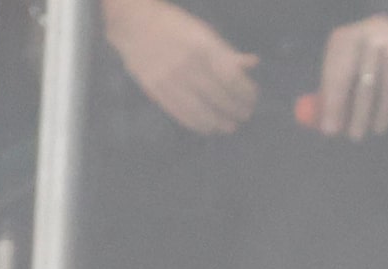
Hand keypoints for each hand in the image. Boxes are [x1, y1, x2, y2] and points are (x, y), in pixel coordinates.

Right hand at [102, 0, 257, 134]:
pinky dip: (197, 124)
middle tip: (244, 115)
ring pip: (201, 111)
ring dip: (219, 123)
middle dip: (236, 110)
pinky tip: (207, 127)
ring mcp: (170, 79)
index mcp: (203, 48)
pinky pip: (180, 113)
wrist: (133, 23)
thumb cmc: (174, 26)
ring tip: (228, 126)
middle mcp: (188, 65)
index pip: (233, 79)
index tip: (252, 100)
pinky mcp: (155, 89)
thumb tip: (253, 63)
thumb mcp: (203, 32)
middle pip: (220, 98)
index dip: (246, 94)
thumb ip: (226, 52)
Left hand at [312, 15, 387, 141]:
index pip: (335, 74)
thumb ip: (332, 89)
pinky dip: (386, 108)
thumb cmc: (364, 55)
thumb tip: (323, 122)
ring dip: (369, 113)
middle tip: (351, 136)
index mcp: (342, 39)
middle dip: (351, 111)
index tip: (330, 129)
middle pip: (354, 78)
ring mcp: (385, 42)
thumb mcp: (346, 64)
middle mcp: (363, 37)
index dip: (332, 103)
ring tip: (365, 133)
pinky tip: (381, 123)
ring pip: (376, 85)